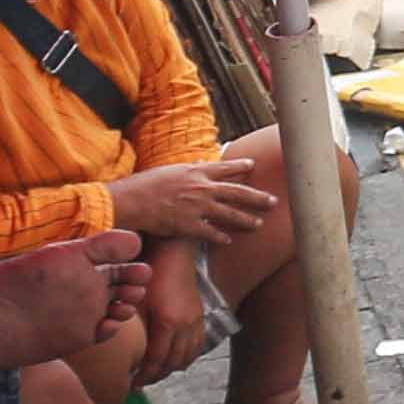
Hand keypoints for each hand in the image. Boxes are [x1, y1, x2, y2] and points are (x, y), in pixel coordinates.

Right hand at [111, 155, 279, 244]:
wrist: (130, 200)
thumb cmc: (145, 184)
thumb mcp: (169, 170)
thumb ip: (187, 169)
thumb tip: (199, 162)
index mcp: (196, 172)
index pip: (225, 168)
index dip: (241, 167)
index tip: (253, 166)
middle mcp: (202, 188)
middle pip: (237, 192)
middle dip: (257, 198)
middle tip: (273, 201)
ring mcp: (198, 208)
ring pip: (230, 214)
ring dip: (246, 220)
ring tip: (258, 224)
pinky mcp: (190, 226)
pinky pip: (211, 233)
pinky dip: (221, 237)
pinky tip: (229, 240)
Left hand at [133, 245, 216, 384]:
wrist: (174, 251)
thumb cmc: (151, 271)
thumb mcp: (138, 300)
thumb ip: (135, 325)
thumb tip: (125, 348)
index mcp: (167, 322)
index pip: (157, 360)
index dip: (144, 376)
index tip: (133, 384)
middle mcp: (185, 325)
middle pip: (173, 363)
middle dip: (157, 376)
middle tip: (142, 382)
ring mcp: (195, 321)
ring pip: (188, 358)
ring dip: (172, 369)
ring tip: (157, 372)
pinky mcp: (200, 316)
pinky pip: (198, 346)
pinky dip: (187, 357)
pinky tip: (175, 358)